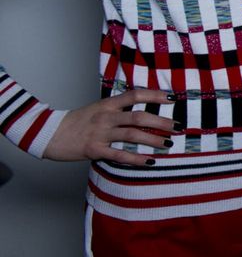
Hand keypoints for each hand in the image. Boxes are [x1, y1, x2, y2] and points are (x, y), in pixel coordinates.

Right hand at [44, 88, 177, 165]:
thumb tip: (142, 112)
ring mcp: (100, 133)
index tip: (172, 98)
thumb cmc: (76, 122)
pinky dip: (136, 159)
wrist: (48, 134)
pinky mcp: (94, 150)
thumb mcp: (97, 109)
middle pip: (138, 117)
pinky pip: (119, 155)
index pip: (135, 95)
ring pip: (132, 135)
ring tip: (169, 144)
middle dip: (161, 122)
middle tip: (178, 127)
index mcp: (107, 104)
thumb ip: (117, 109)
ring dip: (153, 139)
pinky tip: (149, 161)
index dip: (155, 95)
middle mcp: (105, 116)